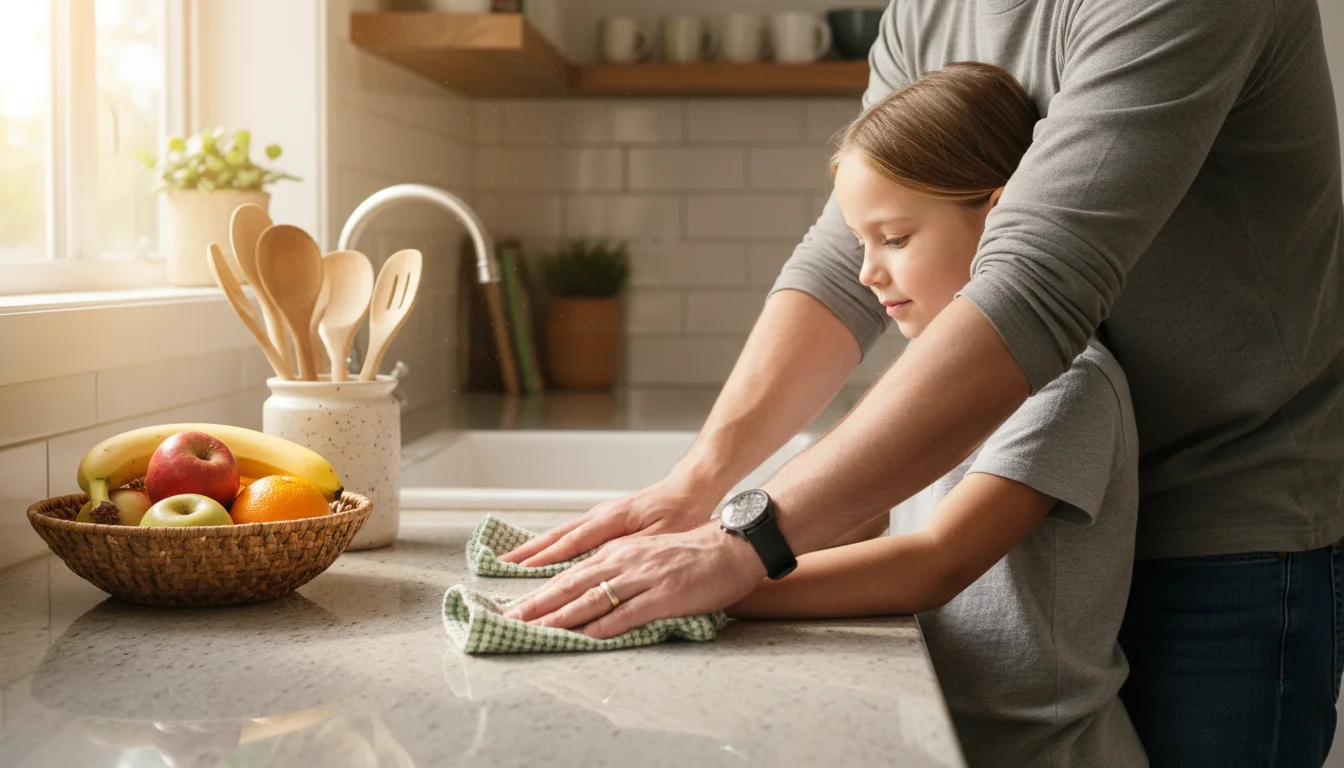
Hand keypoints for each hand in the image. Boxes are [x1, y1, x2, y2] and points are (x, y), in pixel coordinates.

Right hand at [498, 475, 719, 566]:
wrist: (691, 487)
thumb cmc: (681, 512)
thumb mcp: (662, 535)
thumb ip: (630, 550)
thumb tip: (601, 564)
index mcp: (611, 520)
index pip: (569, 543)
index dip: (543, 560)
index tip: (518, 572)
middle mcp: (600, 516)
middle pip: (556, 537)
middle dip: (526, 555)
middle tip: (498, 568)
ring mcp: (601, 517)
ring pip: (560, 535)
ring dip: (534, 549)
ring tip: (509, 562)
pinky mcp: (606, 520)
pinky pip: (571, 534)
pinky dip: (552, 545)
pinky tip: (542, 554)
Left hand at [503, 523, 767, 638]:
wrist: (732, 547)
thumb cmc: (693, 554)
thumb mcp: (648, 554)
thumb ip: (620, 571)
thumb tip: (592, 595)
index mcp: (618, 552)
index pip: (570, 574)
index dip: (540, 592)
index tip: (515, 607)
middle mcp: (624, 561)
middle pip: (571, 585)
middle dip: (537, 605)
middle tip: (510, 621)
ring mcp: (642, 578)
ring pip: (591, 599)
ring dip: (559, 617)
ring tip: (534, 631)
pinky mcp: (663, 596)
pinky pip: (625, 614)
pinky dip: (601, 627)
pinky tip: (582, 637)